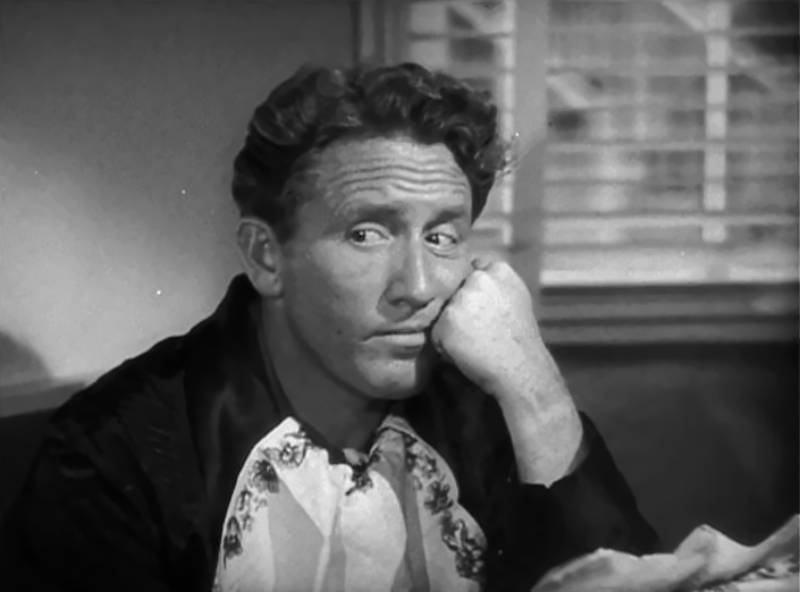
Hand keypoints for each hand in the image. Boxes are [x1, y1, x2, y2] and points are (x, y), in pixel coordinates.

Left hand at [430, 256, 551, 399]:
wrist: (522, 370)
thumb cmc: (520, 340)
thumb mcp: (516, 299)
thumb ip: (493, 283)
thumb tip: (472, 268)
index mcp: (499, 270)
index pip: (471, 269)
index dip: (473, 291)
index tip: (485, 310)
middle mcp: (478, 279)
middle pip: (454, 291)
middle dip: (460, 308)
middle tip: (482, 330)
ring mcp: (461, 299)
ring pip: (443, 312)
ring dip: (452, 327)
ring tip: (476, 342)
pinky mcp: (447, 321)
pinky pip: (436, 333)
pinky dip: (445, 346)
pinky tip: (468, 352)